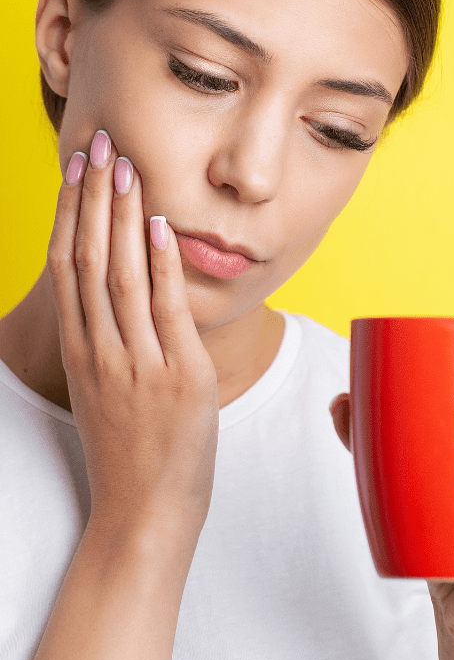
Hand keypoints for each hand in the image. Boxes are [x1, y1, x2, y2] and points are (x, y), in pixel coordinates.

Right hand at [47, 130, 218, 537]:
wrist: (145, 514)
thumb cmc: (132, 454)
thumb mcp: (110, 392)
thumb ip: (112, 346)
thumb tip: (126, 300)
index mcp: (81, 353)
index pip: (68, 268)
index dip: (72, 215)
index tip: (78, 171)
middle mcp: (100, 352)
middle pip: (89, 259)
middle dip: (93, 198)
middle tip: (99, 145)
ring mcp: (136, 363)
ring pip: (120, 275)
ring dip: (122, 216)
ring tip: (126, 166)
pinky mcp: (178, 377)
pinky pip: (165, 309)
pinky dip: (161, 264)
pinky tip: (161, 224)